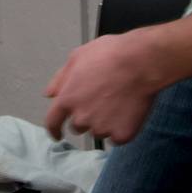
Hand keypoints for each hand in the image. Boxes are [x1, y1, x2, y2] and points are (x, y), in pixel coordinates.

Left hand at [43, 32, 166, 144]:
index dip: (54, 130)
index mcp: (67, 99)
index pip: (52, 123)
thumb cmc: (111, 54)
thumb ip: (60, 78)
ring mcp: (102, 128)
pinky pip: (117, 138)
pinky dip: (121, 129)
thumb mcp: (78, 56)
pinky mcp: (121, 134)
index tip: (57, 134)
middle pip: (78, 127)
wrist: (141, 61)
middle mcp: (81, 117)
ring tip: (118, 101)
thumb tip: (49, 94)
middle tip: (101, 100)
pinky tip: (128, 112)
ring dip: (104, 122)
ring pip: (99, 131)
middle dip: (86, 117)